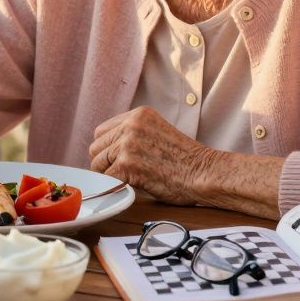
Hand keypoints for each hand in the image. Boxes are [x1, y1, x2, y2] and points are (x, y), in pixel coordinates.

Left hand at [88, 106, 212, 204]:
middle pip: (96, 147)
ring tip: (129, 179)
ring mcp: (127, 144)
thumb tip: (109, 149)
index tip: (115, 159)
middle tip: (120, 173)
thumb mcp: (158, 131)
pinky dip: (115, 186)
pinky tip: (131, 185)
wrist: (203, 173)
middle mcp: (131, 125)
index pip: (102, 131)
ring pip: (97, 163)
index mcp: (138, 115)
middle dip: (104, 162)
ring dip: (109, 175)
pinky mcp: (127, 165)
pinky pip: (106, 178)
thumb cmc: (186, 159)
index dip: (107, 148)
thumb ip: (134, 133)